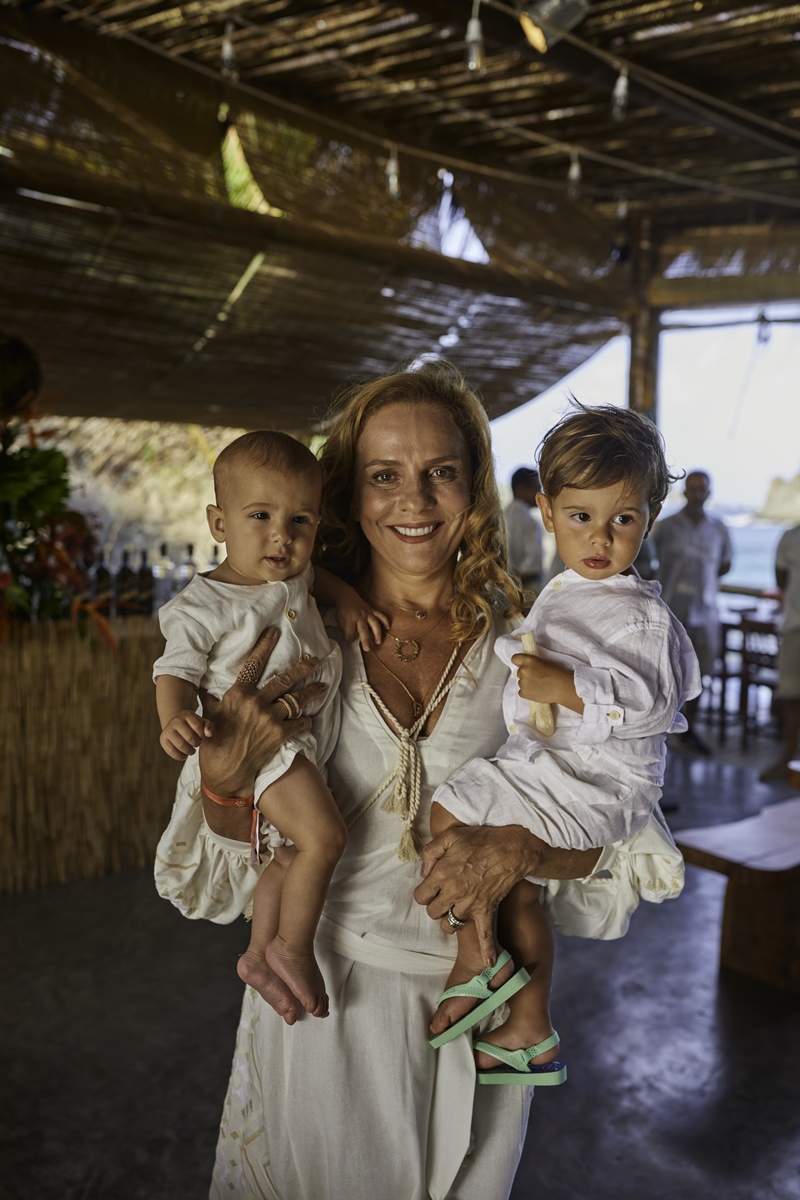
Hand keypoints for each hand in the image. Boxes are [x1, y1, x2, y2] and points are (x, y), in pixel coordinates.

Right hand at [159, 710, 212, 760]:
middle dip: (196, 743)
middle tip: (197, 744)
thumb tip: (209, 734)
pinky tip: (184, 755)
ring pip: (181, 745)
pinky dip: (180, 756)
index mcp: (187, 714)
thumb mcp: (202, 722)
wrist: (176, 726)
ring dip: (189, 751)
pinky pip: (172, 751)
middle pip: (189, 737)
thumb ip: (208, 726)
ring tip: (192, 750)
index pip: (197, 726)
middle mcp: (175, 720)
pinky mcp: (163, 739)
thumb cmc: (192, 725)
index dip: (202, 735)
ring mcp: (168, 730)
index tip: (201, 736)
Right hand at [198, 626, 326, 801]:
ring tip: (322, 686)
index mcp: (238, 694)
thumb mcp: (209, 715)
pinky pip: (299, 723)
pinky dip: (306, 721)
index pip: (253, 664)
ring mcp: (269, 719)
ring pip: (296, 700)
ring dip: (311, 692)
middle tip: (316, 660)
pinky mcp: (279, 735)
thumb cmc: (213, 743)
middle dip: (303, 668)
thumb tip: (205, 686)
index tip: (275, 633)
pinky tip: (310, 718)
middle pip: (284, 680)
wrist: (225, 772)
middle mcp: (256, 703)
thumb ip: (212, 698)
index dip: (265, 646)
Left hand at [336, 602, 389, 651]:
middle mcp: (360, 615)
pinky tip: (388, 628)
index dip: (348, 638)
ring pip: (374, 623)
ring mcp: (367, 613)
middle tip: (367, 649)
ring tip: (379, 642)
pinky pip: (380, 615)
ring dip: (377, 633)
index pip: (350, 632)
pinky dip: (385, 621)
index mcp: (350, 618)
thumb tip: (351, 637)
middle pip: (363, 629)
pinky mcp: (372, 610)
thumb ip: (345, 628)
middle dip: (365, 639)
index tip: (348, 640)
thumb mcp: (339, 618)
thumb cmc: (342, 609)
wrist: (347, 595)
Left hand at [414, 825, 541, 964]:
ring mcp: (470, 904)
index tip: (432, 887)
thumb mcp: (449, 836)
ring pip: (450, 925)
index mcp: (441, 874)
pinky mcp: (487, 910)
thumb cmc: (480, 840)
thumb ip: (430, 852)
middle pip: (433, 912)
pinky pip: (486, 935)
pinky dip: (487, 950)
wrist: (510, 848)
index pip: (420, 896)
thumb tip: (424, 872)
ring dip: (450, 920)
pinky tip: (488, 962)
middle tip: (444, 895)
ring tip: (455, 909)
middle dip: (435, 905)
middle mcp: (453, 892)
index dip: (424, 892)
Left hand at [511, 652, 581, 711]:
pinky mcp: (524, 693)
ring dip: (527, 684)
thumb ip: (532, 664)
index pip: (515, 659)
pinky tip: (537, 691)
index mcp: (528, 660)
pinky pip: (522, 692)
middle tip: (537, 677)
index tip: (524, 665)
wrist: (563, 687)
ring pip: (521, 682)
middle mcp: (523, 671)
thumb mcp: (544, 662)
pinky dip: (527, 692)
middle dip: (526, 674)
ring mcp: (522, 683)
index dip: (519, 662)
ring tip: (539, 686)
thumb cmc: (557, 673)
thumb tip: (528, 667)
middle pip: (519, 672)